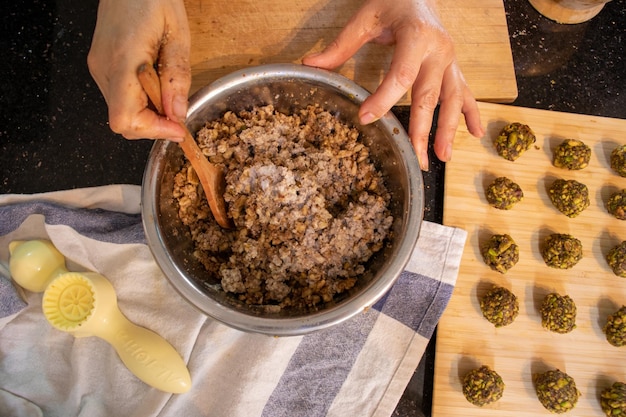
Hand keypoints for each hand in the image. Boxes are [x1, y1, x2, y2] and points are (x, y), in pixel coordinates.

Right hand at [87, 0, 190, 140]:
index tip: (178, 129)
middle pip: (123, 122)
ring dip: (148, 114)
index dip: (154, 131)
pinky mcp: (100, 67)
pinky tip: (154, 84)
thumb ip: (178, 77)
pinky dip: (140, 102)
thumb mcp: (177, 35)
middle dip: (154, 125)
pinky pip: (120, 99)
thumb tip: (178, 113)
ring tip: (166, 90)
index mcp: (123, 60)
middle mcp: (104, 69)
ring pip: (121, 113)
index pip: (127, 118)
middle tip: (177, 113)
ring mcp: (98, 69)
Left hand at [302, 0, 483, 170]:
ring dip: (449, 129)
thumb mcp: (366, 18)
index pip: (400, 74)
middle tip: (416, 156)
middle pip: (429, 95)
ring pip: (453, 98)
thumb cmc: (394, 3)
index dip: (383, 98)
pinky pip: (466, 91)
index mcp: (416, 36)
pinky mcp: (454, 66)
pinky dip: (472, 113)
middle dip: (422, 128)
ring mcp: (450, 60)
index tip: (366, 118)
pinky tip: (476, 133)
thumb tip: (311, 64)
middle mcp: (438, 50)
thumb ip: (341, 44)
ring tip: (442, 156)